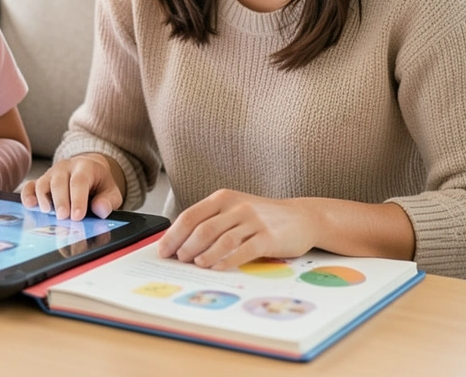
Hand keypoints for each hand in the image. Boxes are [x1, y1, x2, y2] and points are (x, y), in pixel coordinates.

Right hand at [20, 154, 122, 219]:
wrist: (88, 170)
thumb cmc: (99, 184)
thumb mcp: (111, 191)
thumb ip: (108, 201)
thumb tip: (100, 209)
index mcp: (85, 167)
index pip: (79, 181)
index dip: (78, 199)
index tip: (77, 216)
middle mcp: (65, 167)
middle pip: (59, 182)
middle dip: (60, 201)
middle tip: (63, 217)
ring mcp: (51, 173)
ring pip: (43, 183)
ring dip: (43, 199)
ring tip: (47, 213)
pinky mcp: (41, 181)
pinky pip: (30, 186)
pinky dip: (28, 195)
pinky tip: (30, 205)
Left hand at [158, 190, 319, 269]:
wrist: (302, 218)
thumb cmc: (263, 217)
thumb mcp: (235, 210)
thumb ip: (212, 221)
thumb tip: (181, 243)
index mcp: (223, 198)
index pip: (191, 215)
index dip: (174, 234)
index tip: (163, 250)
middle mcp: (237, 206)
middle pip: (203, 227)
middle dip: (185, 245)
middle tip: (177, 259)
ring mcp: (254, 220)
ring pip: (222, 238)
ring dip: (204, 253)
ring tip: (195, 264)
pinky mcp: (268, 237)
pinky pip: (244, 249)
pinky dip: (228, 260)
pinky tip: (218, 268)